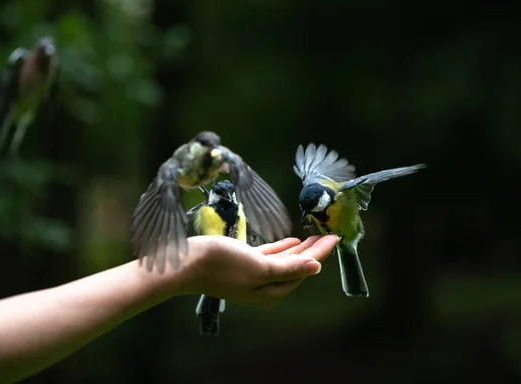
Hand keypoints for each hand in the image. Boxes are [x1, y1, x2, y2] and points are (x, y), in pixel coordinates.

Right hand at [177, 235, 338, 307]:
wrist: (188, 264)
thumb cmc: (223, 265)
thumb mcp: (260, 267)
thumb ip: (289, 268)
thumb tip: (316, 268)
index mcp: (272, 291)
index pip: (304, 269)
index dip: (321, 253)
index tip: (336, 237)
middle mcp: (266, 286)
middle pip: (297, 266)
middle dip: (314, 250)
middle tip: (329, 233)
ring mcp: (254, 276)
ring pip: (285, 260)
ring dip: (300, 249)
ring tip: (315, 236)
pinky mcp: (244, 264)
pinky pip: (270, 256)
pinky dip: (282, 248)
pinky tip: (292, 241)